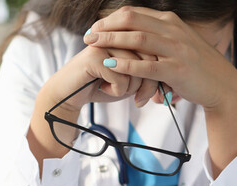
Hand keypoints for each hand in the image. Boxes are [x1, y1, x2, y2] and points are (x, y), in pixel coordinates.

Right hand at [43, 45, 158, 110]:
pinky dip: (116, 90)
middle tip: (139, 99)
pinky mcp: (94, 56)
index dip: (158, 76)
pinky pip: (120, 77)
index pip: (156, 51)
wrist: (70, 94)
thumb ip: (148, 75)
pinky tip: (104, 87)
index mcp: (128, 36)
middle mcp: (117, 35)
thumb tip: (166, 83)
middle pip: (149, 58)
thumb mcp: (131, 81)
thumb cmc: (102, 85)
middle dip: (149, 85)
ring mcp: (105, 43)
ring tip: (117, 89)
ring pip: (136, 68)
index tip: (151, 95)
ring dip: (131, 88)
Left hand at [83, 6, 236, 108]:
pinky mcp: (177, 70)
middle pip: (132, 20)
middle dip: (106, 27)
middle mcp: (173, 30)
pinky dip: (127, 65)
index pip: (134, 13)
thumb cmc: (196, 67)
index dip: (111, 19)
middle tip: (88, 36)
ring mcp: (176, 49)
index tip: (95, 28)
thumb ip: (158, 36)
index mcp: (171, 21)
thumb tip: (131, 34)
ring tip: (93, 46)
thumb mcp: (178, 43)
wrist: (222, 85)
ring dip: (112, 41)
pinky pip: (147, 65)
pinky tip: (111, 66)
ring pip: (137, 39)